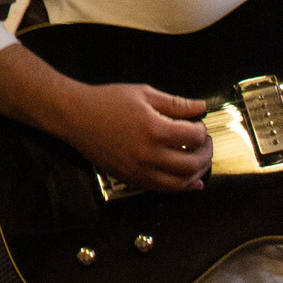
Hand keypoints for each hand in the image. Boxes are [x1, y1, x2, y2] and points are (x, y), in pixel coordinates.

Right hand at [52, 82, 212, 192]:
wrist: (76, 116)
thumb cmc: (107, 101)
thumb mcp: (143, 94)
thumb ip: (175, 103)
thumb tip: (200, 107)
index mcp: (154, 128)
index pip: (193, 136)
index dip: (202, 130)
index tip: (199, 125)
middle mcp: (149, 153)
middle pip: (191, 163)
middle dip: (206, 154)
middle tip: (207, 144)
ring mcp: (139, 170)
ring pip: (180, 182)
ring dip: (197, 173)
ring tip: (201, 161)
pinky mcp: (132, 179)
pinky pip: (163, 189)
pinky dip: (181, 187)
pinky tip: (191, 182)